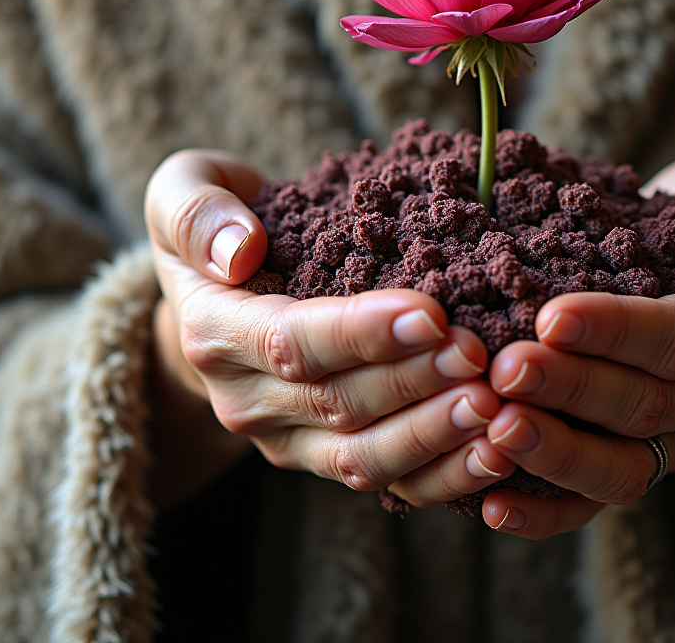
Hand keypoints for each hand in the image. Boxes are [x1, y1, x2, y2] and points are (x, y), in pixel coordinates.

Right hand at [145, 149, 516, 509]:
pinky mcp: (321, 455)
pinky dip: (439, 474)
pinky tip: (493, 454)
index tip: (432, 313)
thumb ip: (196, 213)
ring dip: (433, 436)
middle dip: (414, 380)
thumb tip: (238, 251)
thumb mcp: (180, 194)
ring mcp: (285, 436)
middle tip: (481, 356)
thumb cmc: (212, 231)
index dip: (361, 333)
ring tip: (495, 409)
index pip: (292, 342)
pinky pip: (382, 480)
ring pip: (362, 455)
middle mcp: (245, 398)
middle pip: (338, 401)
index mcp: (215, 331)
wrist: (213, 290)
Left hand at [481, 151, 674, 539]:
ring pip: (625, 469)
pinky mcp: (645, 468)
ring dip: (557, 456)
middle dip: (570, 390)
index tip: (549, 318)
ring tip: (493, 431)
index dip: (616, 331)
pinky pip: (600, 506)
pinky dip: (550, 514)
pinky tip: (492, 505)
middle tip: (501, 370)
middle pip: (644, 405)